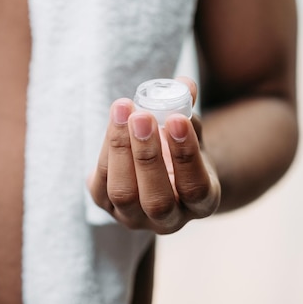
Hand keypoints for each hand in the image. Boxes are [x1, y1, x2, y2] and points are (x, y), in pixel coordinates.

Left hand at [88, 78, 220, 233]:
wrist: (158, 170)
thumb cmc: (179, 147)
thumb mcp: (190, 132)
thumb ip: (188, 110)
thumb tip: (185, 83)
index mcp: (201, 204)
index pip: (195, 188)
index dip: (185, 155)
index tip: (176, 119)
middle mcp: (168, 220)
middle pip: (156, 199)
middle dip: (147, 155)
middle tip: (141, 116)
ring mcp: (134, 218)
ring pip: (123, 193)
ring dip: (120, 149)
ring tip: (123, 110)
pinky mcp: (105, 206)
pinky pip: (100, 183)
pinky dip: (106, 150)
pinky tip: (114, 121)